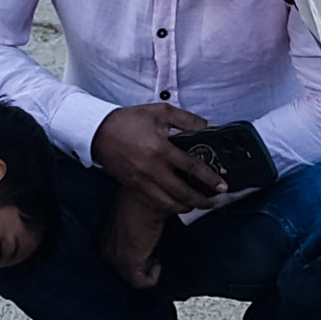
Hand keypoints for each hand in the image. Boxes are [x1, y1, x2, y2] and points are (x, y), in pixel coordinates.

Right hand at [91, 101, 227, 213]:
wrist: (98, 132)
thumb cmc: (129, 120)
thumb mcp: (160, 112)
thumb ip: (187, 120)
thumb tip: (209, 126)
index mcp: (161, 150)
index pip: (192, 168)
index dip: (210, 178)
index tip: (222, 185)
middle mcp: (153, 169)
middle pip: (182, 193)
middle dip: (201, 200)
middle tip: (214, 201)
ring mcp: (142, 181)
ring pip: (168, 203)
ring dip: (186, 207)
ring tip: (197, 204)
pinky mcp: (134, 187)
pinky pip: (155, 203)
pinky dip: (169, 206)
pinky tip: (176, 203)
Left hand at [97, 190, 171, 289]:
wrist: (145, 198)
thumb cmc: (141, 200)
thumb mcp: (131, 216)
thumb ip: (131, 228)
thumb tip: (143, 235)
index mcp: (104, 238)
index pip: (116, 258)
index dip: (134, 258)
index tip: (147, 252)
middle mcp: (106, 250)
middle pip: (123, 271)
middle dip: (140, 266)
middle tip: (153, 255)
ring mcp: (115, 259)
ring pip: (133, 278)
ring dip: (147, 270)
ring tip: (156, 257)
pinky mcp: (129, 265)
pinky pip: (142, 282)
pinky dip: (153, 276)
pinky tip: (158, 263)